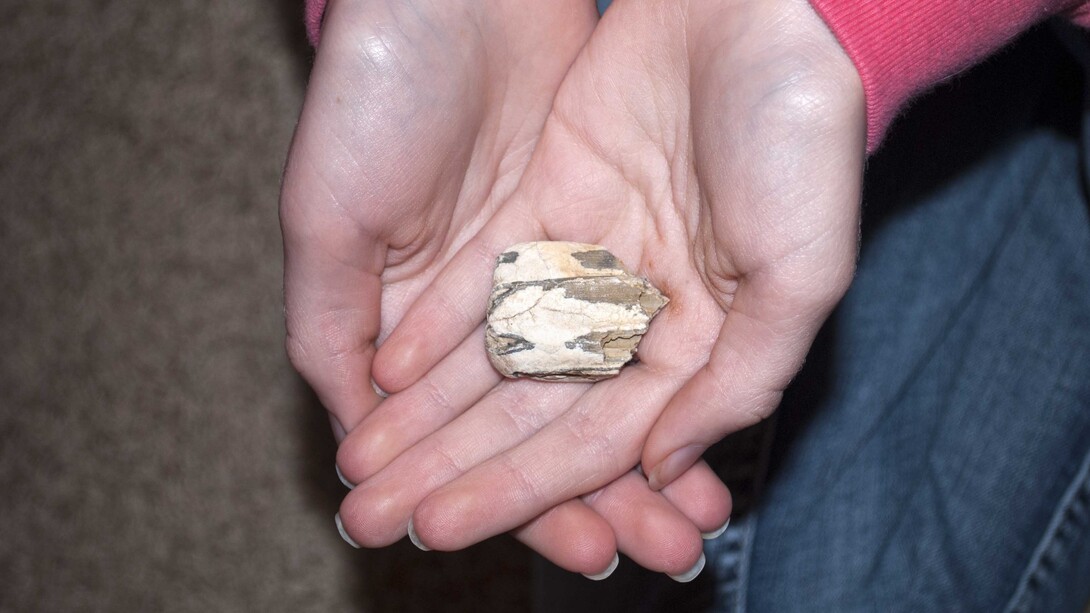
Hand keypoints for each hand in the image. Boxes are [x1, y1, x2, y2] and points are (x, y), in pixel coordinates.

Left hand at [349, 0, 863, 556]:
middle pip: (532, 410)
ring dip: (430, 411)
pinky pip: (483, 278)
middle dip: (454, 467)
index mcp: (700, 345)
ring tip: (363, 463)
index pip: (596, 442)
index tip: (443, 527)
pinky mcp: (547, 202)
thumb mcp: (800, 278)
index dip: (520, 491)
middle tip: (376, 518)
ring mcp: (587, 258)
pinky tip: (384, 372)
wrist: (768, 12)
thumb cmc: (804, 143)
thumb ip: (736, 381)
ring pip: (497, 353)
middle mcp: (637, 313)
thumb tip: (660, 467)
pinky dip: (436, 326)